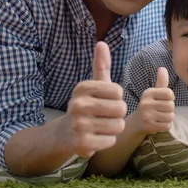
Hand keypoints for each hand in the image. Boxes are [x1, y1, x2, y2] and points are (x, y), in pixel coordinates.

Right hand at [63, 42, 127, 157]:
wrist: (66, 133)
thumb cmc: (88, 105)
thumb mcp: (93, 85)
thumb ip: (101, 65)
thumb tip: (102, 43)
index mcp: (82, 88)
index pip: (118, 91)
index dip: (117, 98)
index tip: (105, 100)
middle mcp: (78, 105)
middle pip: (121, 109)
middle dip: (118, 114)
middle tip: (105, 115)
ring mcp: (79, 126)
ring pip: (118, 126)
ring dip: (114, 128)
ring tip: (101, 126)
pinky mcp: (82, 144)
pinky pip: (111, 141)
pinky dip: (108, 141)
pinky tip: (97, 138)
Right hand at [130, 67, 174, 134]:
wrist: (136, 123)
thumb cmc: (149, 105)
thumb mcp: (154, 92)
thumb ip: (161, 81)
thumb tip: (163, 68)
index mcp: (148, 92)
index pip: (169, 93)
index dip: (170, 98)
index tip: (163, 100)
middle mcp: (146, 103)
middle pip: (171, 106)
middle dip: (169, 109)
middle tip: (161, 111)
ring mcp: (147, 115)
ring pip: (170, 117)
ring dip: (168, 118)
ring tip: (160, 117)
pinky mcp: (149, 126)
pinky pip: (167, 126)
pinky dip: (166, 126)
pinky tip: (159, 124)